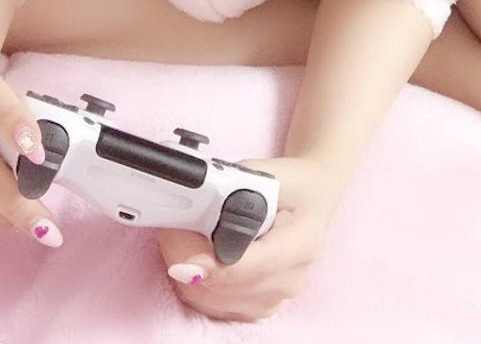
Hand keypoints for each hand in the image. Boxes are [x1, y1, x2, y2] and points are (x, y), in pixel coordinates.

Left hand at [159, 154, 340, 321]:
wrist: (313, 199)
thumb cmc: (292, 183)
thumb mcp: (270, 172)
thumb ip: (236, 185)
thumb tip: (199, 200)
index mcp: (301, 244)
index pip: (245, 267)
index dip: (206, 261)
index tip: (175, 244)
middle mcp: (290, 279)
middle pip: (223, 286)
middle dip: (186, 256)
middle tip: (167, 225)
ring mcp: (276, 298)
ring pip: (213, 300)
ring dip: (186, 271)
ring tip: (175, 236)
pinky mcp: (259, 307)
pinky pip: (215, 307)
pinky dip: (195, 284)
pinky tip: (190, 257)